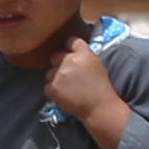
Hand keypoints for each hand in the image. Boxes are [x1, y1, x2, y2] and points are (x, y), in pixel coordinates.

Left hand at [44, 34, 132, 148]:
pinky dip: (54, 90)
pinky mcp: (52, 88)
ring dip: (56, 77)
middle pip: (56, 56)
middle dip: (60, 63)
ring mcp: (59, 75)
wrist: (99, 108)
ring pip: (49, 72)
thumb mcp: (97, 64)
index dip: (70, 47)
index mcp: (83, 54)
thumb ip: (84, 54)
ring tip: (68, 87)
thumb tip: (71, 49)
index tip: (72, 54)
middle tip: (69, 74)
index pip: (71, 41)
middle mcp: (69, 61)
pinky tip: (64, 94)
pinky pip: (47, 85)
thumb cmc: (101, 86)